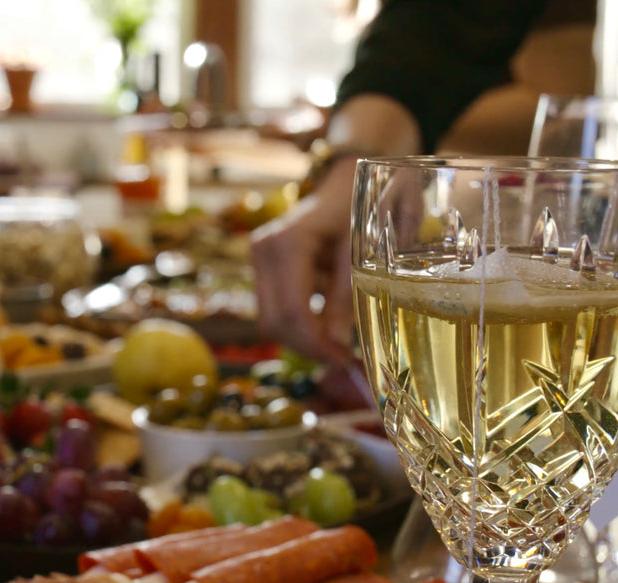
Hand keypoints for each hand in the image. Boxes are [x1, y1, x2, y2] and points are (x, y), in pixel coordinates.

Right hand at [251, 157, 358, 365]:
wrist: (341, 186)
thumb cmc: (357, 212)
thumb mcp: (360, 254)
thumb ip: (347, 300)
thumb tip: (338, 347)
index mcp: (289, 243)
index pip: (292, 310)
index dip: (313, 343)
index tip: (339, 361)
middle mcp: (264, 249)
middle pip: (274, 320)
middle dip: (306, 346)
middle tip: (339, 359)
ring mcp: (257, 257)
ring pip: (270, 319)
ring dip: (301, 337)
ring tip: (335, 342)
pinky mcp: (260, 266)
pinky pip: (273, 307)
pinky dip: (297, 322)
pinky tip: (323, 321)